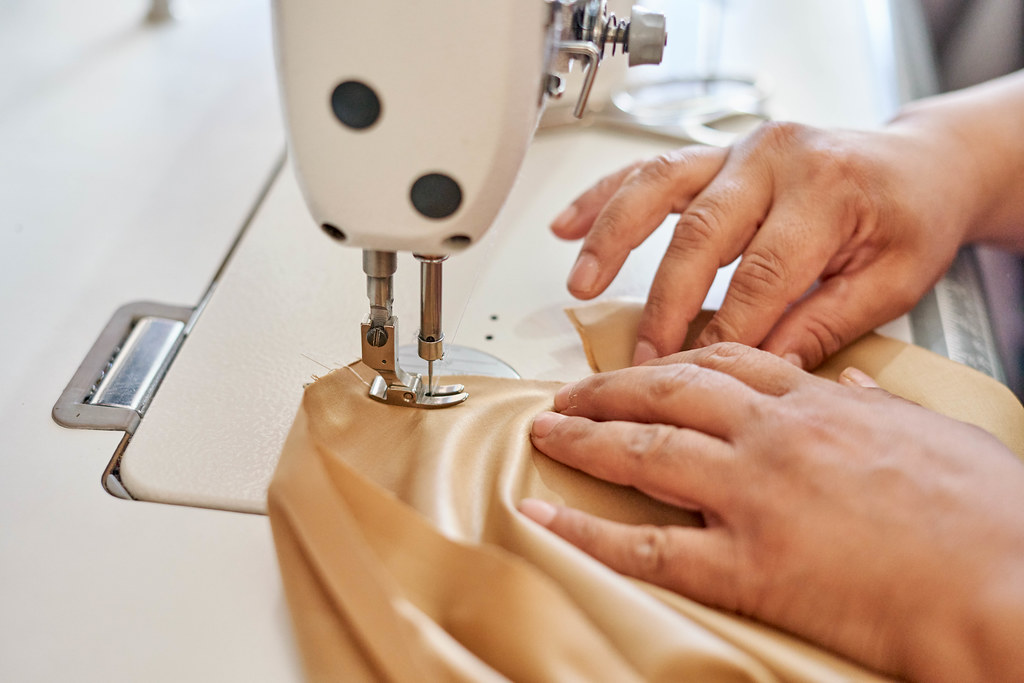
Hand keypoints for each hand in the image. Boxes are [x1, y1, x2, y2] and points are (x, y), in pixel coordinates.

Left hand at [522, 344, 1023, 680]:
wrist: (1006, 584)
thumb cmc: (986, 518)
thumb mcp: (932, 434)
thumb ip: (876, 404)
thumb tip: (849, 383)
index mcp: (819, 404)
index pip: (725, 361)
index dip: (671, 359)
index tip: (643, 364)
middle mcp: (775, 438)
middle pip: (667, 393)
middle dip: (609, 388)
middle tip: (571, 392)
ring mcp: (755, 496)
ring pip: (645, 452)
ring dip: (585, 438)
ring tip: (548, 431)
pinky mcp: (749, 564)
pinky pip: (648, 546)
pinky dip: (588, 531)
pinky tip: (548, 518)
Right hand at [552, 121, 976, 367]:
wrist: (919, 166)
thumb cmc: (910, 219)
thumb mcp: (891, 282)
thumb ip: (823, 323)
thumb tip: (760, 367)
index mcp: (828, 188)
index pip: (763, 275)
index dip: (728, 333)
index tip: (699, 380)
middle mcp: (776, 159)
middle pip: (702, 236)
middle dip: (665, 304)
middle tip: (642, 360)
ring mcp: (740, 151)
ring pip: (659, 189)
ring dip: (612, 239)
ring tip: (581, 285)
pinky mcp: (716, 155)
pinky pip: (650, 171)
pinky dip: (603, 198)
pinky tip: (568, 227)